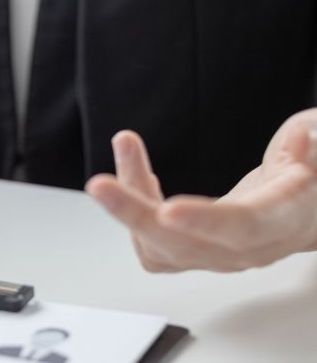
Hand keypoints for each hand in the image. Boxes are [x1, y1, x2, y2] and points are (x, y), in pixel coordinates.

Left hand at [86, 109, 316, 272]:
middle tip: (99, 186)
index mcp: (285, 217)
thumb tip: (307, 138)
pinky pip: (152, 244)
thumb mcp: (316, 150)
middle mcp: (249, 247)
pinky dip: (133, 208)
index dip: (205, 221)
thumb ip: (310, 145)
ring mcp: (218, 256)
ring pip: (159, 246)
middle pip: (183, 245)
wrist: (311, 211)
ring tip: (126, 146)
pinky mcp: (195, 253)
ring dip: (128, 201)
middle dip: (135, 215)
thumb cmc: (311, 176)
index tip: (168, 210)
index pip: (244, 227)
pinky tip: (131, 174)